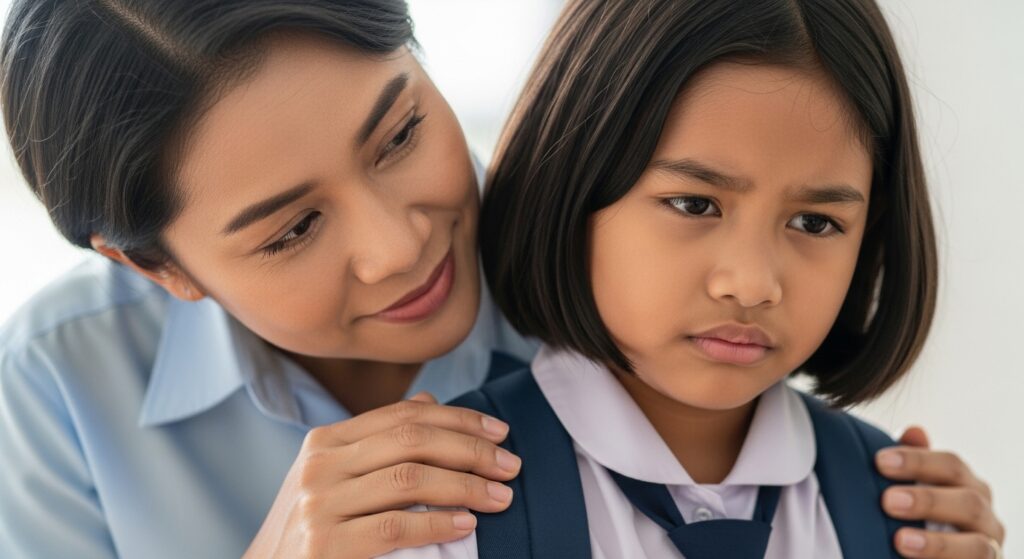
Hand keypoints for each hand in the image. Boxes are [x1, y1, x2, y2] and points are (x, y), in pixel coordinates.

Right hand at [242, 392, 520, 558]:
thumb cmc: (313, 529)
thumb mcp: (337, 476)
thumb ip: (381, 440)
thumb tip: (431, 400)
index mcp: (326, 441)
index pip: (404, 416)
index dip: (458, 419)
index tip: (499, 431)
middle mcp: (320, 465)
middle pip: (412, 440)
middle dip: (470, 450)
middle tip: (510, 465)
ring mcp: (318, 504)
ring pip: (409, 480)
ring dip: (465, 486)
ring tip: (500, 497)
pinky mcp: (323, 546)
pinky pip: (395, 528)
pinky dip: (438, 525)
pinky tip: (466, 524)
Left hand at [876, 426, 1004, 558]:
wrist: (929, 552)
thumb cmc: (919, 516)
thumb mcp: (914, 488)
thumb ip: (915, 465)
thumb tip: (915, 431)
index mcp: (966, 485)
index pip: (951, 465)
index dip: (917, 461)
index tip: (880, 461)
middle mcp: (984, 515)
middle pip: (968, 501)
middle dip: (927, 501)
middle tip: (888, 501)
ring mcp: (988, 547)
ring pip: (977, 546)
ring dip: (937, 544)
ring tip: (900, 540)